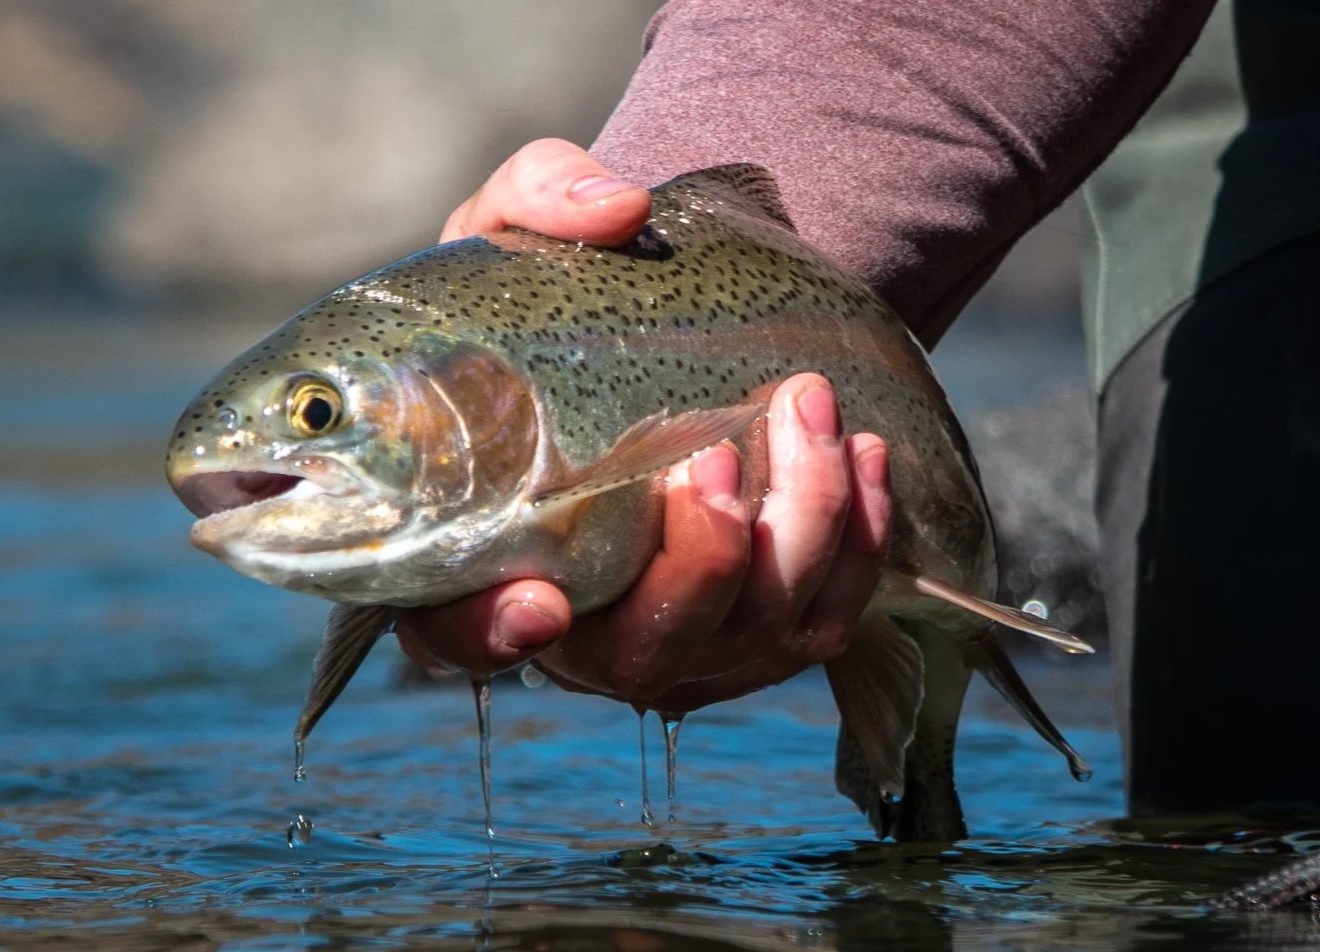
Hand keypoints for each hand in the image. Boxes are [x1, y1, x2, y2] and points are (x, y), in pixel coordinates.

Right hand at [394, 140, 892, 713]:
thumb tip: (617, 210)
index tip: (540, 603)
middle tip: (717, 453)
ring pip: (751, 639)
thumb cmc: (554, 299)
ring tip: (811, 406)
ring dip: (799, 534)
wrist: (648, 332)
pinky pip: (824, 618)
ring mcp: (679, 638)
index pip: (458, 635)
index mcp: (478, 553)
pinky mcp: (761, 628)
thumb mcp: (512, 230)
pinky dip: (858, 545)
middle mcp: (579, 624)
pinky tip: (862, 455)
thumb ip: (538, 199)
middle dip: (702, 564)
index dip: (491, 638)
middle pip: (641, 655)